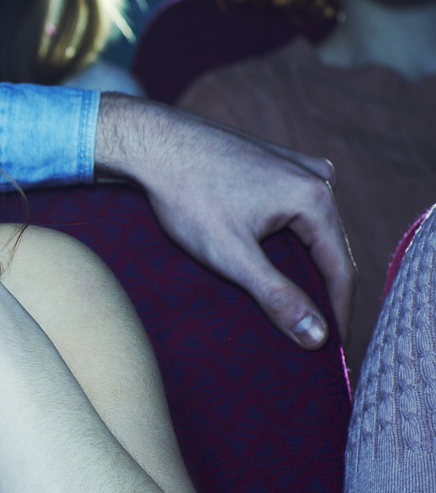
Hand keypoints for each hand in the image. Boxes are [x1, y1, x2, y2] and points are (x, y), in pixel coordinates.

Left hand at [95, 95, 352, 348]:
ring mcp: (296, 166)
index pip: (341, 269)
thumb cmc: (185, 196)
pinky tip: (272, 262)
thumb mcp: (231, 255)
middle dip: (321, 290)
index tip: (332, 349)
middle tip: (312, 333)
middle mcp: (316, 177)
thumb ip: (277, 296)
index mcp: (316, 198)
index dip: (337, 313)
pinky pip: (294, 211)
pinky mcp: (274, 163)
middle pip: (328, 248)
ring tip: (294, 304)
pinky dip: (287, 238)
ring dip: (303, 264)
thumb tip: (318, 336)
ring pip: (310, 230)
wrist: (150, 143)